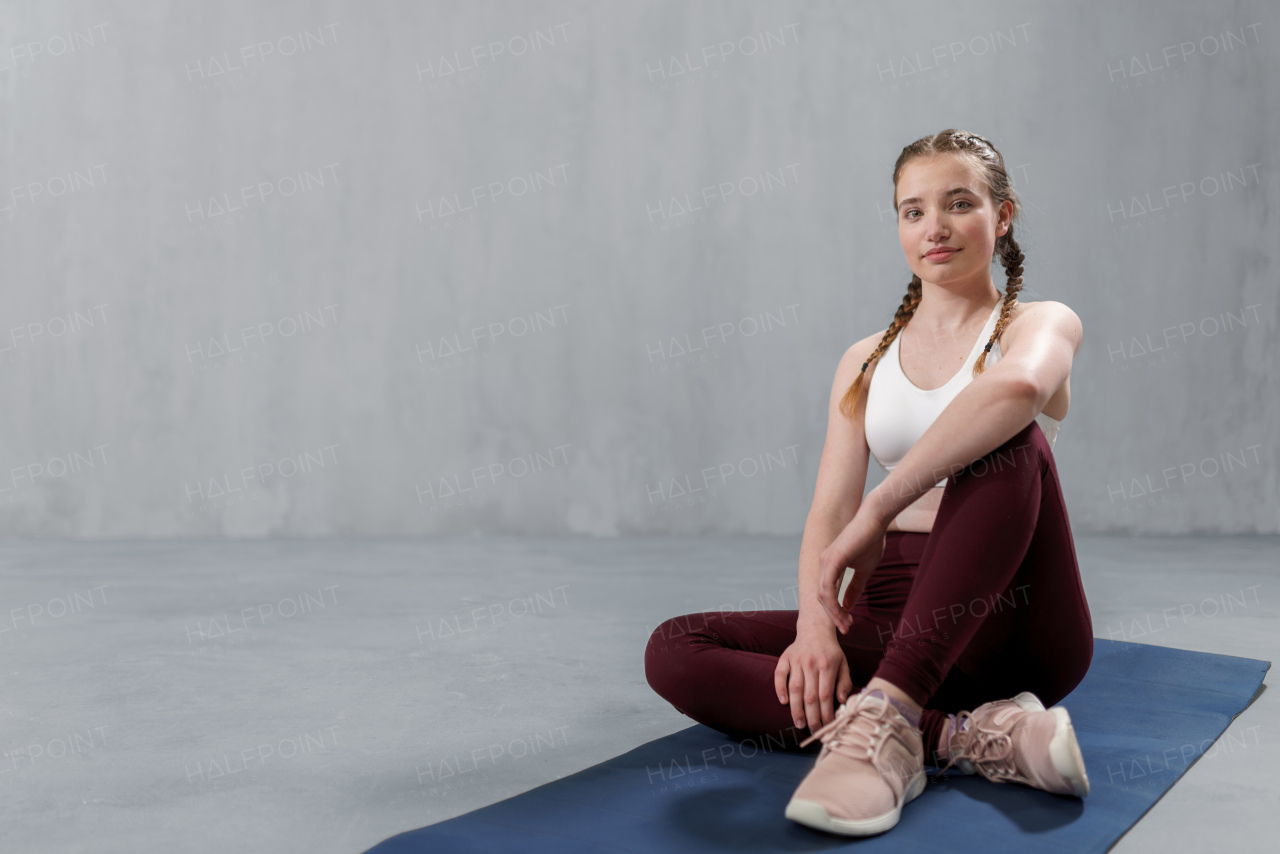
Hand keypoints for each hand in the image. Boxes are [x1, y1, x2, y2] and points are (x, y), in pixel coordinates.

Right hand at [774, 622, 854, 731]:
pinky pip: (780, 674)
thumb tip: (841, 701)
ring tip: (800, 724)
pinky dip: (780, 688)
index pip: (825, 695)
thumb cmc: (831, 651)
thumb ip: (844, 682)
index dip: (825, 714)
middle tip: (814, 732)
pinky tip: (783, 702)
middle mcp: (810, 664)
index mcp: (827, 666)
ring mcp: (796, 661)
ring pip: (795, 689)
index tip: (827, 726)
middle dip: (812, 717)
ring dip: (796, 709)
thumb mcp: (843, 663)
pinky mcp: (785, 658)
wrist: (815, 629)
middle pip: (810, 696)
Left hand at [817, 508, 888, 634]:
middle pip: (822, 598)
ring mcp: (826, 561)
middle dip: (833, 616)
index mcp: (830, 567)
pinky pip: (827, 586)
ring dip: (833, 612)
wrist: (875, 520)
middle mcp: (824, 564)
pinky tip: (842, 611)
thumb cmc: (870, 542)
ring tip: (846, 624)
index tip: (847, 624)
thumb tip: (848, 606)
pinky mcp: (832, 559)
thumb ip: (855, 588)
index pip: (827, 595)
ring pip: (823, 595)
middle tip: (846, 629)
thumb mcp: (864, 571)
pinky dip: (833, 601)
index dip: (835, 612)